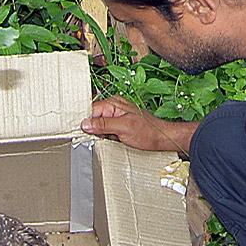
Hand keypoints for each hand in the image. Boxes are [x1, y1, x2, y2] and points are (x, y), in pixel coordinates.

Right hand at [81, 97, 197, 153]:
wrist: (162, 139)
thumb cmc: (149, 131)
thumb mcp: (124, 128)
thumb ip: (103, 124)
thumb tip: (85, 124)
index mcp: (114, 103)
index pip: (91, 110)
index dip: (87, 122)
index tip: (82, 133)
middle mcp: (114, 108)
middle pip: (94, 119)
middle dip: (96, 131)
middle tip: (105, 137)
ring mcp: (117, 117)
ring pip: (100, 127)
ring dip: (103, 136)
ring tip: (114, 139)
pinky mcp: (119, 126)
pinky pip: (107, 132)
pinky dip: (108, 138)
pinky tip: (116, 141)